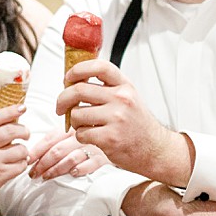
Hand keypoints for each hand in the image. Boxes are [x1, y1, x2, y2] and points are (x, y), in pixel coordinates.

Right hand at [0, 103, 32, 206]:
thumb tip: (12, 118)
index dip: (10, 111)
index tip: (22, 108)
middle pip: (10, 131)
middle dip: (24, 131)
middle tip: (26, 134)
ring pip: (20, 150)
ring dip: (24, 151)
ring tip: (19, 153)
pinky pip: (20, 166)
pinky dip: (22, 164)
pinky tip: (17, 164)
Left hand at [22, 127, 110, 179]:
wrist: (125, 135)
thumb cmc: (96, 133)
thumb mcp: (76, 131)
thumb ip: (61, 137)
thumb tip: (37, 152)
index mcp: (71, 128)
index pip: (50, 138)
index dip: (36, 150)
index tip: (27, 160)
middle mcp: (81, 136)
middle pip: (57, 150)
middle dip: (42, 163)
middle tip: (32, 174)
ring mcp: (93, 147)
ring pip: (71, 158)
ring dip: (56, 169)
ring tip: (46, 177)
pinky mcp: (105, 157)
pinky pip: (92, 164)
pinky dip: (82, 169)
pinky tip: (73, 173)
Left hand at [56, 58, 189, 186]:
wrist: (155, 149)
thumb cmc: (136, 124)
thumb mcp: (127, 97)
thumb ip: (106, 87)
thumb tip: (74, 80)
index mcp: (124, 86)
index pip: (99, 67)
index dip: (78, 69)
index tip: (68, 78)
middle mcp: (121, 99)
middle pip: (79, 90)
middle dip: (63, 99)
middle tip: (60, 107)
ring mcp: (116, 118)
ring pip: (76, 114)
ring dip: (74, 122)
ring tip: (85, 125)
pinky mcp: (110, 138)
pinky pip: (81, 133)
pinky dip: (81, 136)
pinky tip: (92, 137)